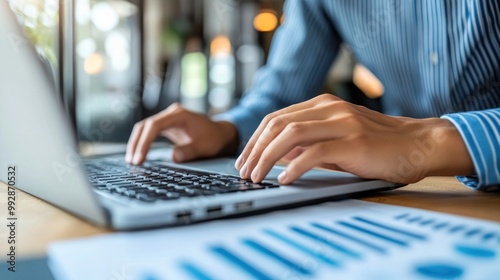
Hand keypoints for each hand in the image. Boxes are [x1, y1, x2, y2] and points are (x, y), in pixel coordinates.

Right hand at [126, 103, 238, 164]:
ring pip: (144, 128)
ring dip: (137, 143)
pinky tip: (138, 155)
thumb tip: (173, 157)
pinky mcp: (167, 126)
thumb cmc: (214, 139)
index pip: (154, 126)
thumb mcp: (205, 147)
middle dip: (136, 143)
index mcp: (179, 115)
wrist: (221, 133)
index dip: (145, 142)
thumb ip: (190, 151)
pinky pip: (149, 132)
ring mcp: (168, 118)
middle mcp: (171, 114)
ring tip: (132, 160)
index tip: (140, 158)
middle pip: (145, 125)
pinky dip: (143, 143)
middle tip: (132, 162)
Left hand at [235, 94, 473, 184]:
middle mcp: (329, 108)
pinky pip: (315, 152)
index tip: (244, 159)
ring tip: (256, 176)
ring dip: (267, 157)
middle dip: (255, 149)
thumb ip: (308, 144)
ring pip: (291, 134)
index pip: (276, 118)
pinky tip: (284, 179)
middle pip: (277, 124)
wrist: (418, 144)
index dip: (255, 139)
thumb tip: (277, 156)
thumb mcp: (337, 141)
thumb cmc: (377, 145)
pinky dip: (294, 166)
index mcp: (322, 105)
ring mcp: (342, 122)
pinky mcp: (354, 141)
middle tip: (244, 171)